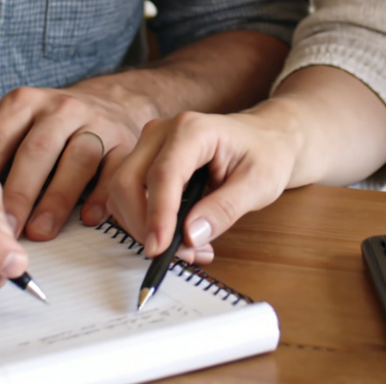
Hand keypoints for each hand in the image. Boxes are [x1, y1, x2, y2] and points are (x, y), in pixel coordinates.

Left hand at [0, 78, 158, 241]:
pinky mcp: (125, 142)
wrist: (112, 104)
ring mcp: (95, 123)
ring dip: (58, 198)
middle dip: (17, 194)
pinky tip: (89, 218)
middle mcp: (59, 108)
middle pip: (35, 151)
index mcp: (22, 104)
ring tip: (41, 231)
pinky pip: (115, 169)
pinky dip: (103, 195)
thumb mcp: (8, 127)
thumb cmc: (47, 127)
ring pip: (77, 159)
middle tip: (3, 233)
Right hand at [103, 108, 304, 265]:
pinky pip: (128, 195)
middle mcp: (161, 132)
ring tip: (188, 249)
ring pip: (121, 192)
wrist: (263, 139)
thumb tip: (190, 235)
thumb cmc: (264, 155)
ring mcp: (149, 145)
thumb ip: (224, 208)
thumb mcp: (259, 184)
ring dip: (143, 228)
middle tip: (182, 256)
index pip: (163, 174)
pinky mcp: (144, 161)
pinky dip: (143, 222)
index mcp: (192, 130)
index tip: (158, 249)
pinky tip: (175, 237)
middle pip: (128, 182)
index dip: (157, 215)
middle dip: (144, 226)